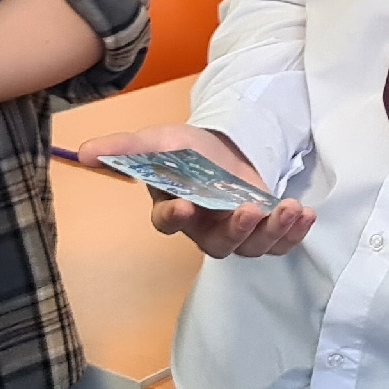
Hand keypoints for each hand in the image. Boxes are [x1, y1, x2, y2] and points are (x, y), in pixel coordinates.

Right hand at [75, 124, 314, 257]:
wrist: (224, 145)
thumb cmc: (186, 149)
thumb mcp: (156, 141)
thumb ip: (124, 148)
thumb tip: (83, 152)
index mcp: (175, 210)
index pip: (169, 223)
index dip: (175, 218)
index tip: (184, 206)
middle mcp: (205, 229)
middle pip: (219, 245)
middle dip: (236, 230)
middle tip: (249, 210)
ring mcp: (237, 232)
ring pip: (253, 247)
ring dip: (272, 231)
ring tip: (289, 208)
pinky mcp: (265, 229)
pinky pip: (279, 243)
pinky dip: (294, 234)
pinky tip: (305, 214)